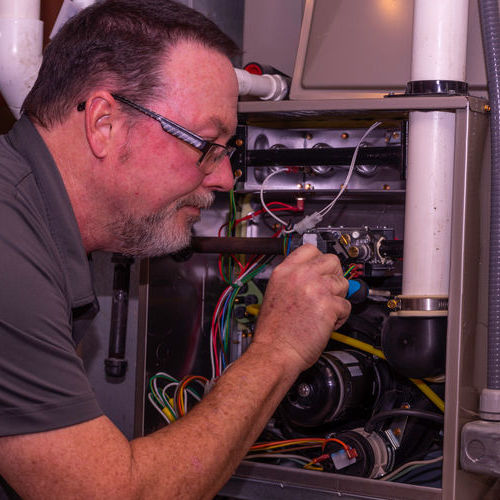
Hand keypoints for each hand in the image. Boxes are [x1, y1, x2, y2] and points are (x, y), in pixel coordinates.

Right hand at [251, 244, 350, 372]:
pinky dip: (340, 316)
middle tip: (328, 290)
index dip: (320, 259)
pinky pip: (346, 305)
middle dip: (334, 276)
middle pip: (332, 261)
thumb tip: (314, 274)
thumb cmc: (273, 331)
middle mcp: (300, 276)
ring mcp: (315, 289)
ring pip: (343, 283)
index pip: (310, 249)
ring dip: (338, 298)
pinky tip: (326, 323)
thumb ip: (294, 279)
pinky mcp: (328, 305)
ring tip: (325, 311)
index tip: (324, 268)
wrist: (274, 351)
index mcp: (284, 271)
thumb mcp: (275, 293)